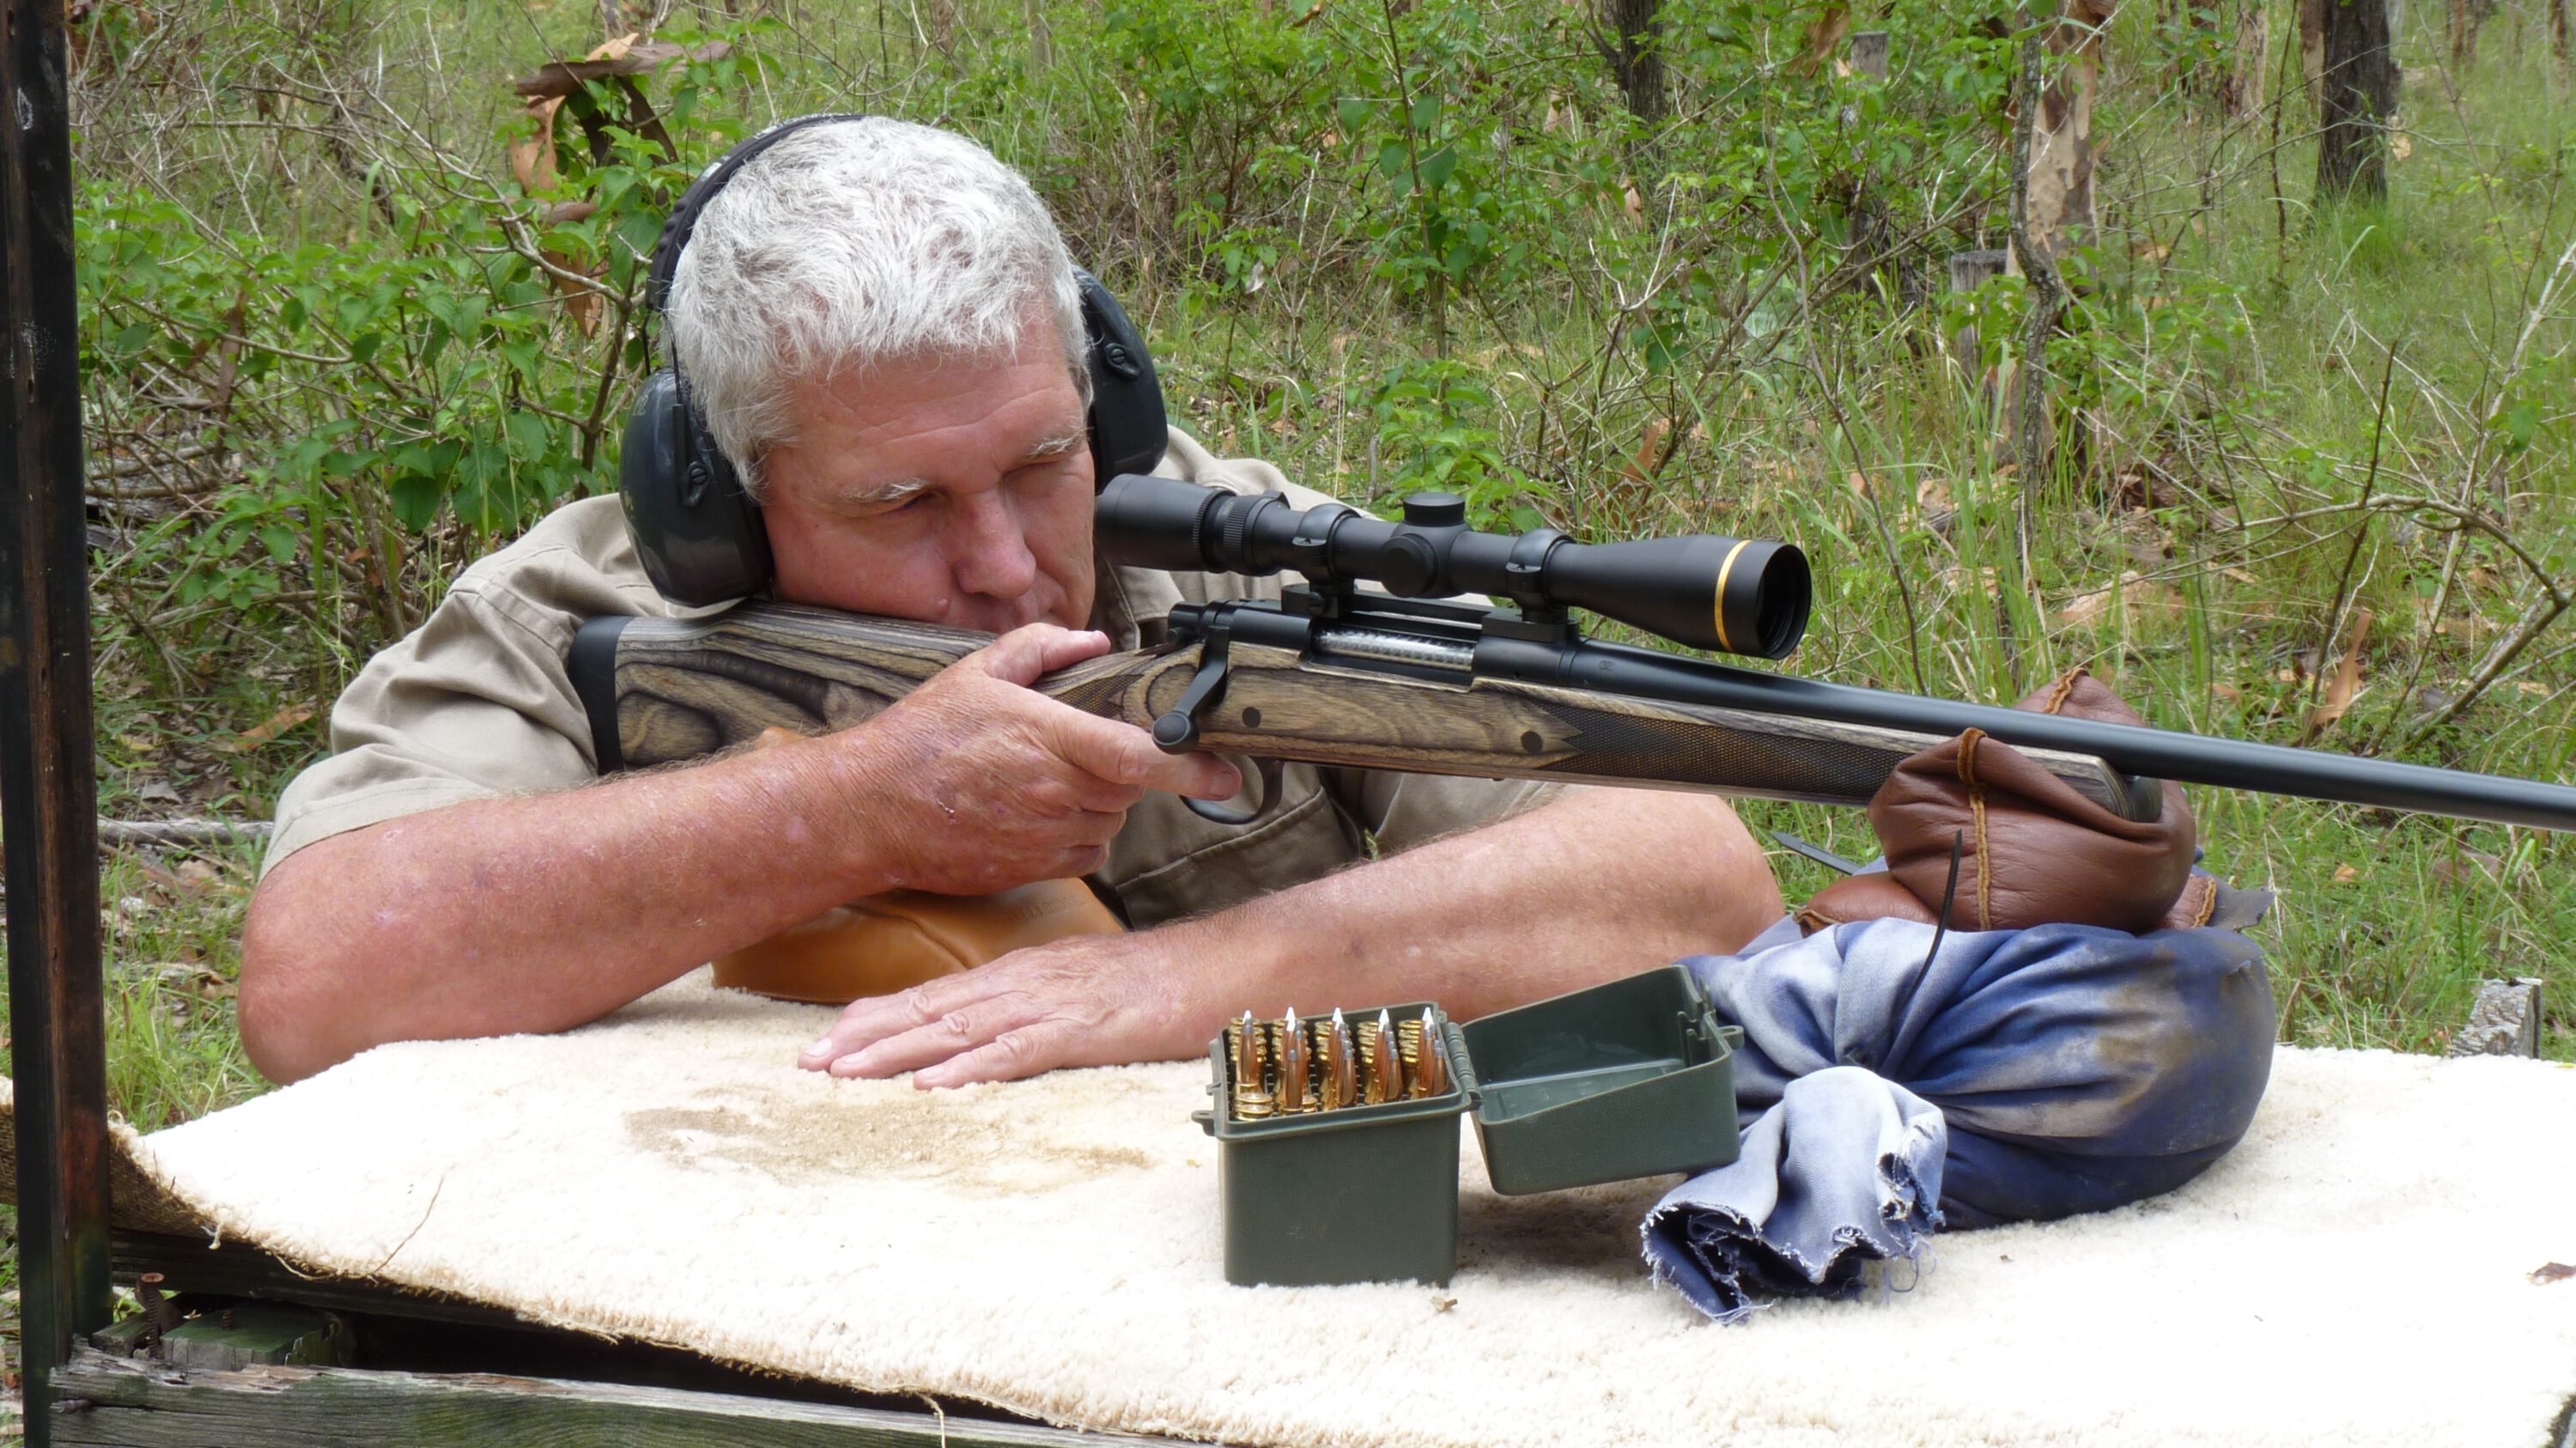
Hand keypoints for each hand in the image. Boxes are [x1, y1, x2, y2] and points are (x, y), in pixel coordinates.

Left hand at [796, 930, 1218, 1086]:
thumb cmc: (1166, 983)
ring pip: (960, 1030)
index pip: (936, 995)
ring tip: (845, 1072)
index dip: (878, 1016)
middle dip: (865, 1035)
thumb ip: (1042, 1005)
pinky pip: (1019, 1053)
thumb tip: (999, 1031)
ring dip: (898, 1053)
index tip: (827, 1039)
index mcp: (1025, 974)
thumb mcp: (1088, 988)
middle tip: (807, 1062)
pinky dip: (973, 1070)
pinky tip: (935, 1086)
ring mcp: (1054, 1004)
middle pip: (932, 1009)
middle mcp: (1027, 982)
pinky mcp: (1086, 1031)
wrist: (1228, 965)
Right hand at [817, 624, 1239, 894]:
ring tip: (1044, 780)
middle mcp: (1055, 792)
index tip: (1225, 772)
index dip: (1193, 767)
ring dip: (1098, 802)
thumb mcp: (977, 673)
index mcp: (1049, 738)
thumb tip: (1094, 643)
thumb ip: (1042, 648)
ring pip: (1110, 821)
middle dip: (1120, 768)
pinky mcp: (1033, 869)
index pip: (1140, 757)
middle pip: (1129, 787)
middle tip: (1075, 749)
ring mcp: (1045, 836)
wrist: (870, 811)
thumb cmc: (921, 740)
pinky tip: (1037, 813)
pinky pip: (1086, 852)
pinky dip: (1078, 833)